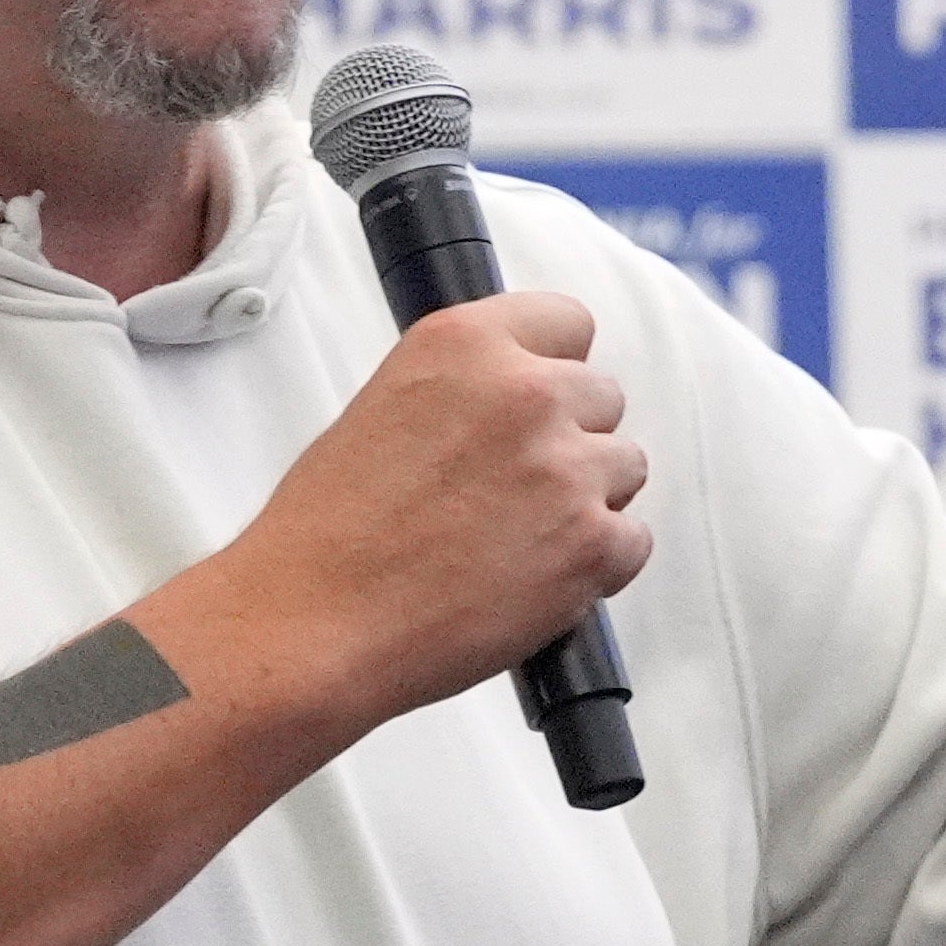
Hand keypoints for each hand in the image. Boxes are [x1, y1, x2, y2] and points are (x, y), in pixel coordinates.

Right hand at [158, 292, 646, 738]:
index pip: (567, 322)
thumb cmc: (330, 533)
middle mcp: (524, 392)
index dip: (555, 367)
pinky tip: (536, 578)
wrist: (313, 623)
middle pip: (603, 397)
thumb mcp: (386, 409)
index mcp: (465, 343)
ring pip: (624, 467)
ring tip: (516, 539)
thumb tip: (514, 401)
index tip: (541, 399)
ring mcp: (565, 467)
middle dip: (570, 439)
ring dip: (587, 501)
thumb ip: (464, 390)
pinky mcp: (592, 542)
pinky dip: (598, 566)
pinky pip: (632, 540)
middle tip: (513, 489)